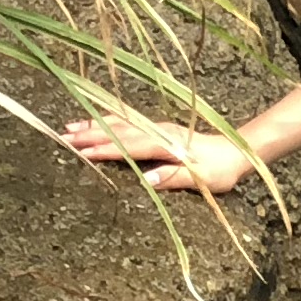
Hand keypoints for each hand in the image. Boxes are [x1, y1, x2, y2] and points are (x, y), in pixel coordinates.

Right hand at [65, 109, 268, 197]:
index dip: (107, 149)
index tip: (82, 152)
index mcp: (169, 145)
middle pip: (121, 132)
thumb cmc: (220, 170)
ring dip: (96, 125)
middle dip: (91, 135)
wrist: (238, 151)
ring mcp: (158, 128)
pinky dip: (109, 121)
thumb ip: (175, 177)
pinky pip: (129, 122)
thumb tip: (147, 179)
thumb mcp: (203, 179)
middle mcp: (160, 132)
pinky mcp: (158, 130)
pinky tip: (94, 121)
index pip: (132, 146)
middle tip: (62, 138)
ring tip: (69, 128)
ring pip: (122, 124)